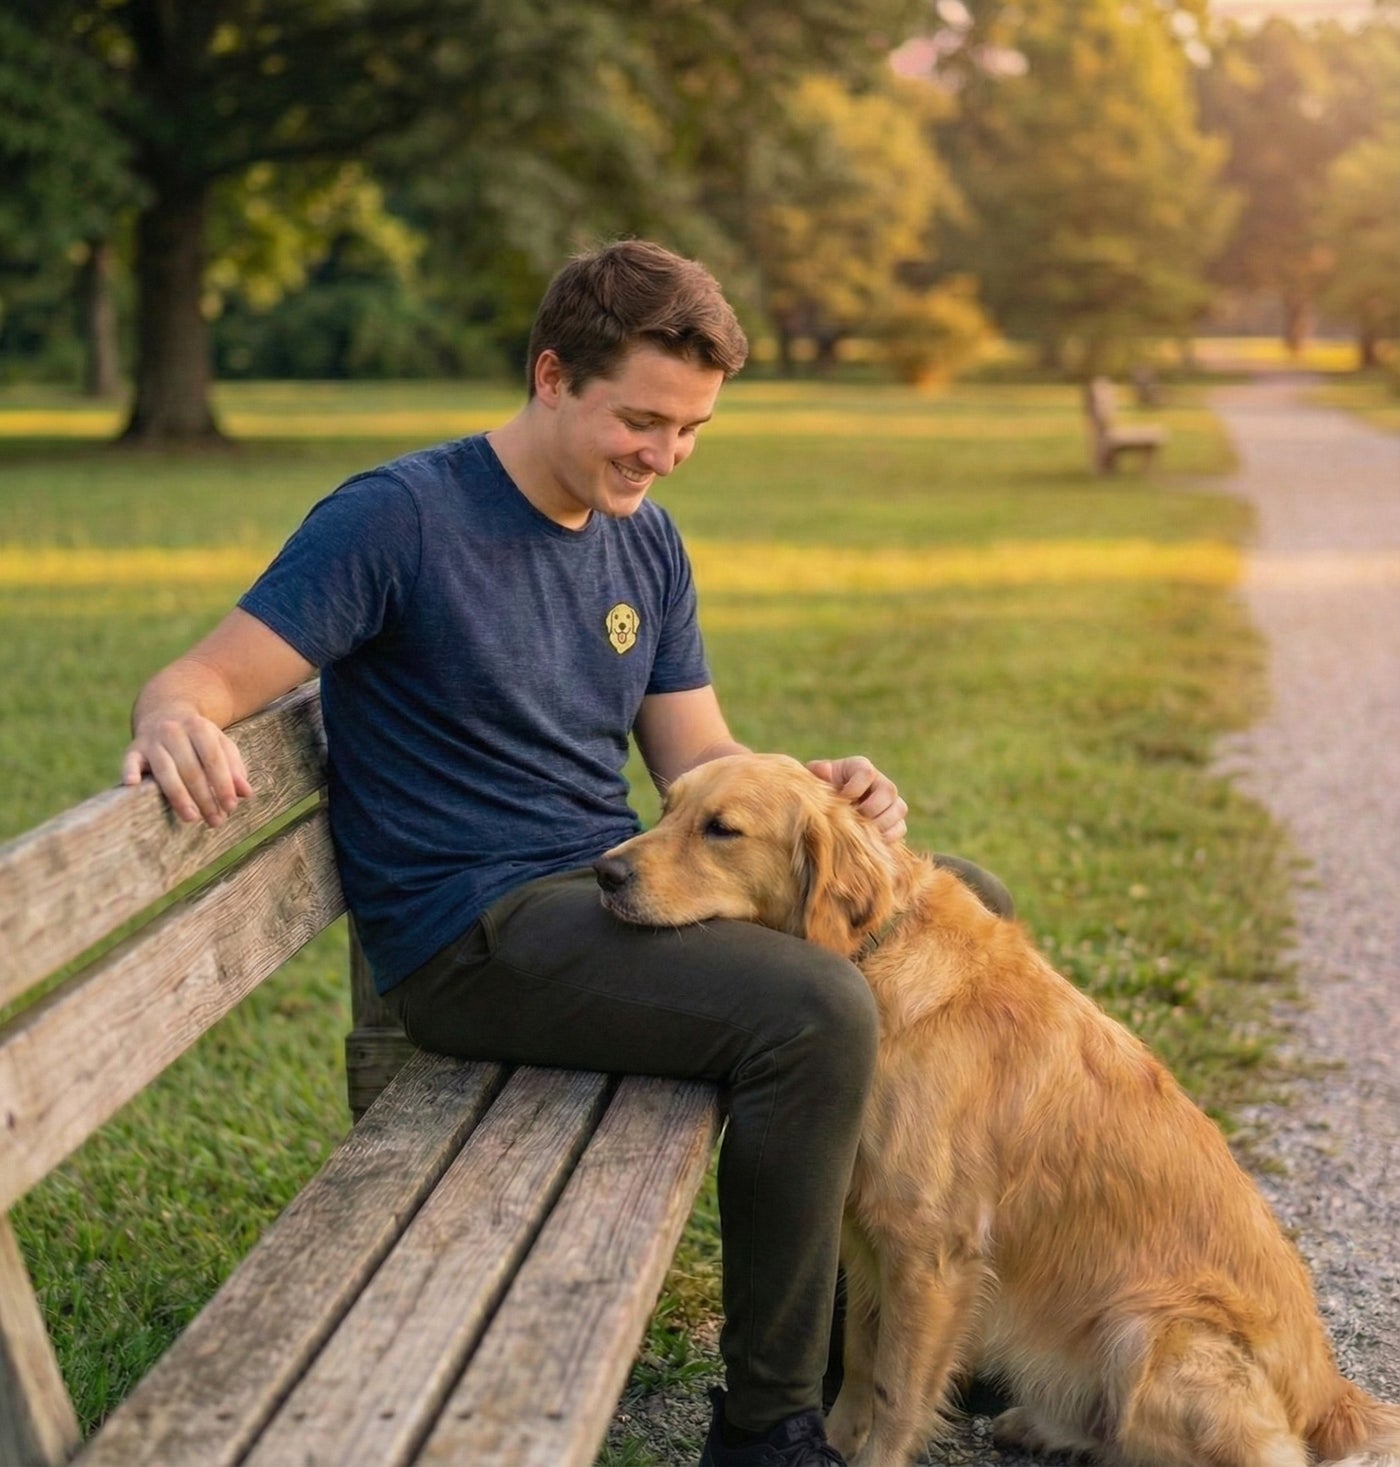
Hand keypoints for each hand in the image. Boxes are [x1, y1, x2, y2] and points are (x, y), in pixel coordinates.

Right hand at [122, 712, 252, 826]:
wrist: (165, 711)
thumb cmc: (200, 738)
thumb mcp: (220, 745)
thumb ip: (234, 768)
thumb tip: (246, 793)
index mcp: (199, 728)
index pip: (214, 759)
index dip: (223, 784)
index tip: (231, 806)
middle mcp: (174, 731)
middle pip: (191, 768)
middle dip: (205, 797)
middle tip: (216, 820)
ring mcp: (152, 740)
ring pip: (165, 770)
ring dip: (179, 796)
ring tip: (192, 817)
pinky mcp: (134, 749)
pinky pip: (130, 761)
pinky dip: (129, 771)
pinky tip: (132, 784)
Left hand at [806, 756, 907, 844]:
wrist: (826, 815)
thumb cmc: (820, 794)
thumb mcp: (814, 781)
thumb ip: (816, 773)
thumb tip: (824, 770)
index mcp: (859, 768)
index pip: (867, 772)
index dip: (856, 787)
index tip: (842, 798)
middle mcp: (879, 783)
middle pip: (889, 790)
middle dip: (872, 807)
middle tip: (856, 817)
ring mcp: (890, 803)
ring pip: (899, 809)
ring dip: (882, 823)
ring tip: (863, 832)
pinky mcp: (894, 822)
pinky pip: (900, 828)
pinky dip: (888, 836)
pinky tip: (870, 841)